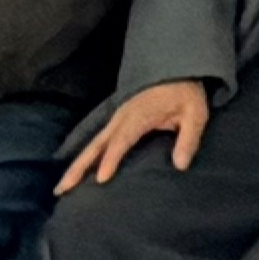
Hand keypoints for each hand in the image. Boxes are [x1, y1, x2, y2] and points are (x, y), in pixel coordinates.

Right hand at [57, 80, 209, 191]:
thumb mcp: (195, 114)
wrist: (176, 70)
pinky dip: (86, 157)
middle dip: (79, 167)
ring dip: (77, 165)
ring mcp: (117, 120)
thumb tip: (180, 165)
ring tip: (62, 187)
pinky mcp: (118, 122)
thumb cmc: (186, 93)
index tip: (101, 179)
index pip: (121, 140)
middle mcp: (122, 118)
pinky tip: (79, 173)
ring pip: (92, 145)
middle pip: (96, 145)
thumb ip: (188, 139)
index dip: (111, 159)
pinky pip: (98, 142)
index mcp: (139, 116)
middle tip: (63, 189)